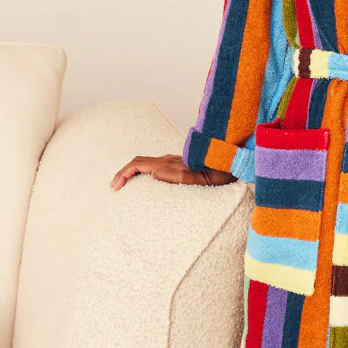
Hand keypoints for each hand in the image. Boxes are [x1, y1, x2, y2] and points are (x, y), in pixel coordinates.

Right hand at [109, 153, 236, 190]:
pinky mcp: (180, 164)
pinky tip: (144, 182)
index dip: (123, 173)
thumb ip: (178, 176)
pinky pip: (155, 166)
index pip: (138, 164)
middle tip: (113, 187)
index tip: (115, 187)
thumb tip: (153, 174)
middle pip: (138, 162)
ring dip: (131, 172)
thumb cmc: (219, 173)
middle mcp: (170, 159)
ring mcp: (175, 160)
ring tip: (124, 185)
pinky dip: (142, 172)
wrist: (233, 163)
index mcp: (171, 163)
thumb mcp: (201, 178)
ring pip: (146, 163)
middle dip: (122, 173)